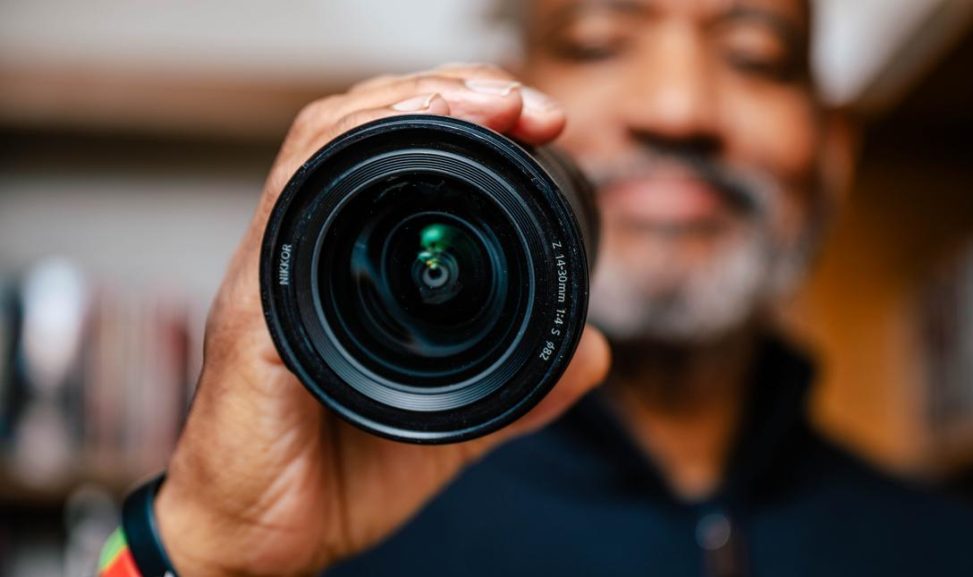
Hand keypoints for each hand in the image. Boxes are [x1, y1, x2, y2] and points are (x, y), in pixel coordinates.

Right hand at [153, 63, 610, 576]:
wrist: (261, 538)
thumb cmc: (332, 475)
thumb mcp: (451, 420)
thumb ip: (519, 387)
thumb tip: (590, 352)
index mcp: (351, 272)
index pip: (395, 160)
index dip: (463, 120)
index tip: (536, 122)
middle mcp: (311, 257)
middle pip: (360, 129)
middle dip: (446, 93)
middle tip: (523, 103)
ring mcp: (278, 274)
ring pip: (325, 145)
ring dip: (405, 106)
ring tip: (485, 102)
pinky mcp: (257, 309)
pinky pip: (290, 206)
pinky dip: (345, 154)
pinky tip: (402, 140)